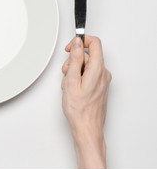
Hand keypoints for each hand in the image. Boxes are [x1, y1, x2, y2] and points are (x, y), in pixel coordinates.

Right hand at [61, 36, 110, 168]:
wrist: (87, 127)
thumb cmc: (79, 109)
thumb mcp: (72, 81)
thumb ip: (75, 59)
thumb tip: (77, 43)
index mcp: (98, 69)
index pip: (94, 43)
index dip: (80, 41)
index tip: (70, 47)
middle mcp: (103, 73)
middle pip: (88, 55)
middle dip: (73, 61)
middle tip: (66, 74)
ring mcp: (102, 80)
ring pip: (86, 65)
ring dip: (74, 71)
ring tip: (69, 85)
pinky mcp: (99, 86)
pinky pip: (88, 74)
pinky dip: (78, 78)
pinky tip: (73, 89)